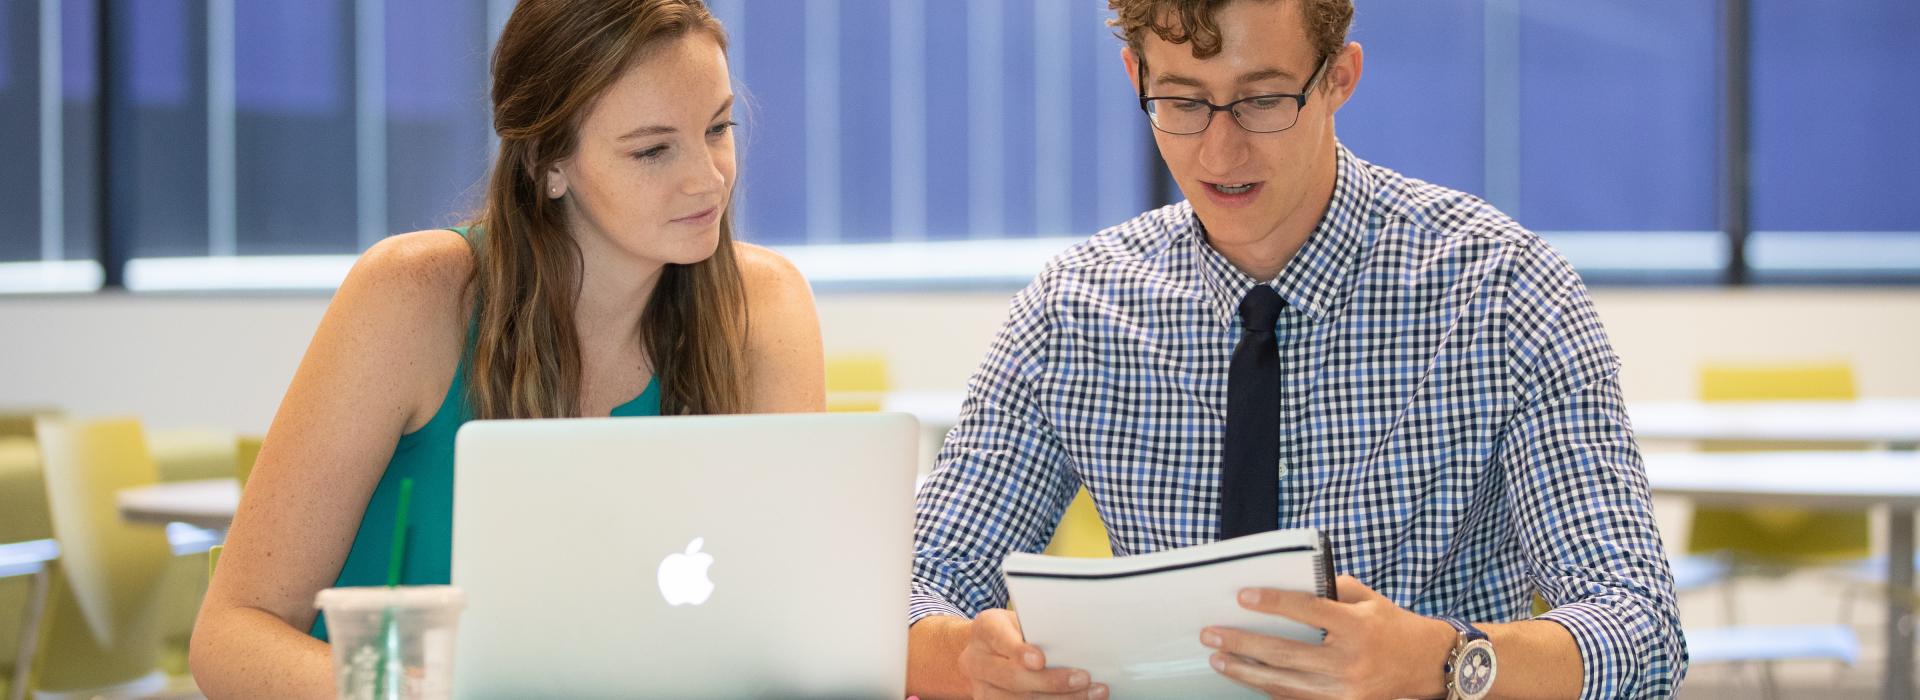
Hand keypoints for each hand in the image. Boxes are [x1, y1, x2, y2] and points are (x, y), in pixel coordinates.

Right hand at [959, 608, 1108, 698]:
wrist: (983, 655)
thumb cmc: (1011, 633)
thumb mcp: (1018, 621)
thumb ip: (1036, 629)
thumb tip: (1072, 640)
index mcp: (985, 630)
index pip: (999, 638)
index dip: (1018, 651)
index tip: (1040, 660)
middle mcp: (977, 661)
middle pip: (1012, 677)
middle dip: (1051, 681)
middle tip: (1083, 678)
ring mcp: (983, 689)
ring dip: (1061, 699)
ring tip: (1092, 693)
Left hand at [1200, 575, 1454, 699]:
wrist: (1428, 665)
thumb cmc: (1393, 625)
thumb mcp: (1369, 599)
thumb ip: (1331, 590)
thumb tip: (1290, 582)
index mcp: (1358, 626)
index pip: (1309, 612)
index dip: (1274, 604)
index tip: (1243, 597)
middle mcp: (1351, 660)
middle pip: (1286, 653)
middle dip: (1242, 644)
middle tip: (1211, 634)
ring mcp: (1346, 690)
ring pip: (1285, 683)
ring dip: (1246, 672)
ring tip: (1219, 660)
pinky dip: (1268, 690)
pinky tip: (1247, 679)